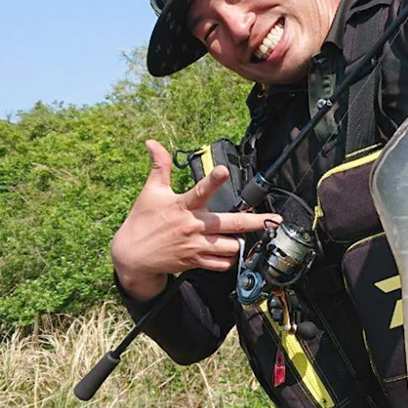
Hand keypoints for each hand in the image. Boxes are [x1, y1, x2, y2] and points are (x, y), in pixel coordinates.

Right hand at [112, 140, 280, 299]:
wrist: (133, 256)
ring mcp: (196, 246)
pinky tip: (230, 251)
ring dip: (240, 241)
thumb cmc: (143, 221)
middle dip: (255, 222)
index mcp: (182, 207)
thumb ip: (159, 167)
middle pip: (231, 224)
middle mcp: (193, 227)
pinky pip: (222, 264)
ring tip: (242, 235)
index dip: (212, 180)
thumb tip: (152, 143)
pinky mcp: (196, 261)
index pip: (199, 191)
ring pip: (230, 247)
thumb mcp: (151, 192)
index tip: (223, 170)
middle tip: (274, 220)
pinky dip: (230, 259)